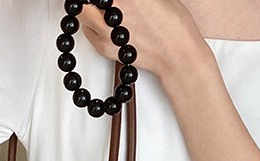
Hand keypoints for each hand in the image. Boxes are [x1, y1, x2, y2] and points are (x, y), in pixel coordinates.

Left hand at [78, 0, 201, 79]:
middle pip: (83, 2)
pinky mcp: (104, 48)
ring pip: (82, 14)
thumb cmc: (173, 25)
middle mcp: (111, 12)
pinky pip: (88, 31)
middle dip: (91, 0)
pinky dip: (92, 24)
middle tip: (101, 1)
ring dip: (88, 9)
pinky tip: (105, 21)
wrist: (176, 55)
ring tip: (100, 8)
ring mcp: (104, 32)